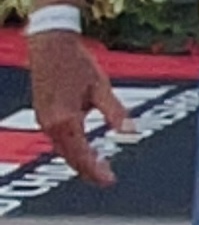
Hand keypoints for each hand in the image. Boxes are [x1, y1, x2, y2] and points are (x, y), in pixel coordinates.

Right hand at [30, 32, 131, 188]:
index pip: (82, 155)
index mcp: (66, 120)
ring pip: (62, 151)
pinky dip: (70, 150)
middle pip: (70, 158)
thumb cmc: (76, 61)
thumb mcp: (100, 86)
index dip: (96, 171)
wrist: (50, 44)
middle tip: (105, 179)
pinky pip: (57, 141)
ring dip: (79, 162)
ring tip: (97, 168)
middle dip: (88, 171)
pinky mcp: (42, 115)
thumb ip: (115, 112)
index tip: (110, 180)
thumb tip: (131, 132)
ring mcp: (44, 121)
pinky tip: (82, 150)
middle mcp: (51, 125)